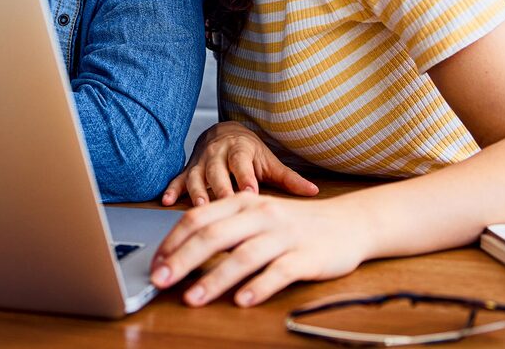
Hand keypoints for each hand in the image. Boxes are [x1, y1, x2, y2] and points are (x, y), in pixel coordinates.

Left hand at [151, 191, 369, 306]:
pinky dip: (258, 287)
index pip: (198, 219)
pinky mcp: (307, 257)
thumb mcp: (255, 216)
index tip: (155, 264)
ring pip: (243, 256)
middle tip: (160, 281)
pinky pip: (279, 272)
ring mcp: (285, 236)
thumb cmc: (294, 224)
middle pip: (214, 236)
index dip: (172, 242)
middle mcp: (261, 215)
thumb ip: (222, 228)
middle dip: (183, 260)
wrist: (349, 223)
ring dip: (214, 278)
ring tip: (193, 299)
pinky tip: (242, 301)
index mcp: (243, 203)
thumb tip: (179, 252)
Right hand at [162, 122, 318, 205]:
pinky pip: (178, 179)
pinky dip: (172, 189)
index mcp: (240, 150)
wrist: (224, 133)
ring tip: (199, 207)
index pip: (242, 164)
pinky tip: (167, 201)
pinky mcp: (187, 170)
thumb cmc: (250, 153)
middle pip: (217, 172)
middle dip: (220, 188)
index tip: (250, 193)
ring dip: (196, 191)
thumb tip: (315, 192)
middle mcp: (218, 155)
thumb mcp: (270, 162)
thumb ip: (290, 179)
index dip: (245, 177)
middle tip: (224, 205)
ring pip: (196, 176)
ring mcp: (200, 162)